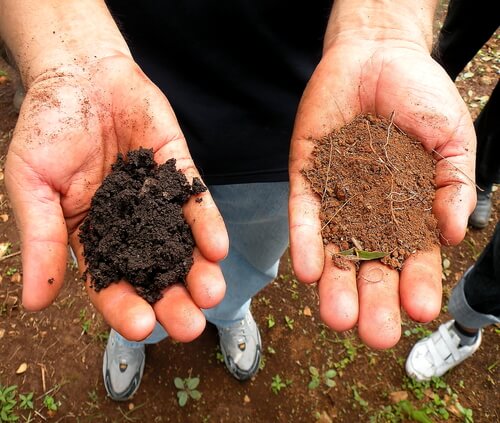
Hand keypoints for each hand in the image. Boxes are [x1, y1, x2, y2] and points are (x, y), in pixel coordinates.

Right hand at [5, 56, 227, 341]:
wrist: (79, 75)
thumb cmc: (47, 130)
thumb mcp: (33, 185)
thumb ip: (39, 240)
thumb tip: (33, 304)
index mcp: (92, 234)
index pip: (109, 281)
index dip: (124, 306)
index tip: (141, 329)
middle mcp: (130, 224)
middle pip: (153, 270)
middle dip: (172, 299)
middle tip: (190, 326)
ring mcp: (156, 199)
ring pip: (180, 242)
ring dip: (198, 270)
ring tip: (212, 294)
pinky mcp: (177, 170)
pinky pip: (194, 199)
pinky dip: (206, 223)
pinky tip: (217, 248)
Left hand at [289, 39, 475, 347]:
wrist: (377, 57)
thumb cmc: (420, 97)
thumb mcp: (451, 138)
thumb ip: (454, 184)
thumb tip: (452, 234)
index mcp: (409, 211)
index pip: (413, 258)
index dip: (417, 285)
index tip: (420, 311)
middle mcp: (371, 213)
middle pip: (371, 265)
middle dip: (372, 300)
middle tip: (374, 334)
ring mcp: (337, 198)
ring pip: (336, 249)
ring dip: (335, 284)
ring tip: (336, 317)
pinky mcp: (308, 179)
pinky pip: (305, 215)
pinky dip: (307, 241)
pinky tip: (308, 270)